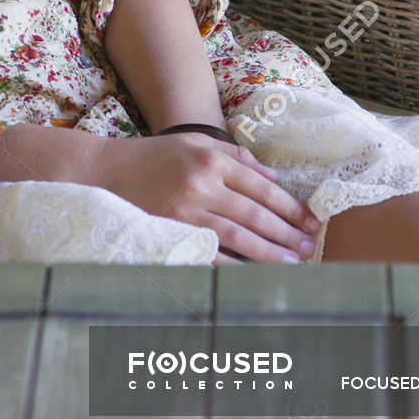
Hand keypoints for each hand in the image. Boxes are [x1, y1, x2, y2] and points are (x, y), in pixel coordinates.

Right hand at [96, 130, 322, 262]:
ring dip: (270, 252)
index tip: (310, 220)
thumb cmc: (155, 156)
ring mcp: (186, 212)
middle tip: (309, 247)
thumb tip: (273, 176)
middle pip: (254, 213)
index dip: (289, 206)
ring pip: (239, 237)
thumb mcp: (195, 143)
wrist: (107, 172)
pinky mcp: (174, 233)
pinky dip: (236, 266)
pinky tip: (256, 275)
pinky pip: (212, 254)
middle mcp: (201, 184)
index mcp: (210, 159)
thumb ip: (235, 156)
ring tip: (293, 263)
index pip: (261, 186)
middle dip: (286, 232)